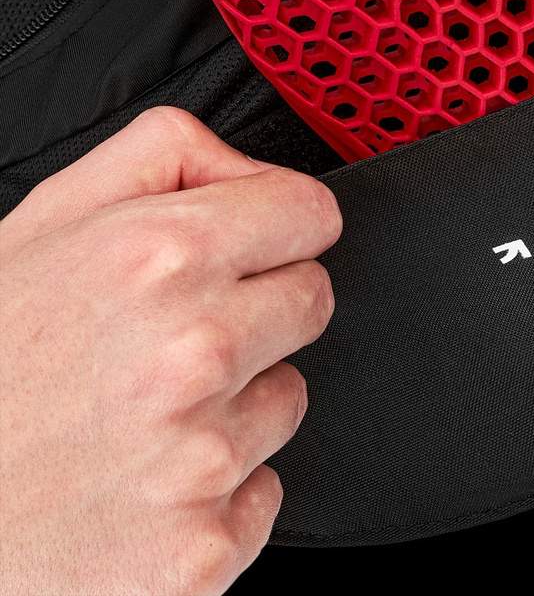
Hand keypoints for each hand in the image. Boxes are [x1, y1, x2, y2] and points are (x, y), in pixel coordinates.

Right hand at [0, 107, 341, 594]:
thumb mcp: (46, 219)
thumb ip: (165, 156)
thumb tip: (246, 166)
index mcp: (160, 258)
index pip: (311, 214)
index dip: (284, 225)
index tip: (263, 243)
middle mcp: (192, 352)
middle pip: (313, 300)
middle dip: (262, 308)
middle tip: (180, 333)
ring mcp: (201, 458)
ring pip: (289, 398)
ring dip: (235, 402)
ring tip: (145, 411)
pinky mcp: (201, 550)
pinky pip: (264, 491)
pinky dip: (217, 489)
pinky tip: (144, 478)